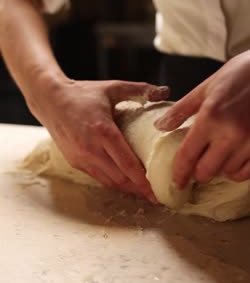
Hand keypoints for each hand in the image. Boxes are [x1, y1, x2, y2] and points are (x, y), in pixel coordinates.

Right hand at [31, 78, 168, 199]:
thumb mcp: (112, 88)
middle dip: (139, 189)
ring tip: (144, 193)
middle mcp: (91, 149)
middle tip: (157, 195)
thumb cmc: (83, 94)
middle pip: (121, 178)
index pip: (127, 164)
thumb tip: (166, 91)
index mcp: (103, 131)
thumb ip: (140, 90)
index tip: (157, 190)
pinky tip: (125, 183)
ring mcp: (82, 158)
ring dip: (127, 189)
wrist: (50, 100)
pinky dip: (113, 182)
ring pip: (109, 182)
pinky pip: (98, 177)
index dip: (143, 180)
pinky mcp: (75, 162)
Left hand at [155, 45, 249, 186]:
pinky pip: (246, 173)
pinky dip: (237, 171)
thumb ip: (181, 109)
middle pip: (205, 171)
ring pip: (226, 173)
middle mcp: (231, 133)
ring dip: (218, 169)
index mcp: (211, 117)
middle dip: (197, 172)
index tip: (176, 182)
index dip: (179, 173)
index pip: (187, 155)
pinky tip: (234, 159)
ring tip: (217, 155)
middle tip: (197, 165)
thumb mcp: (206, 87)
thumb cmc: (241, 74)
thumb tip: (160, 126)